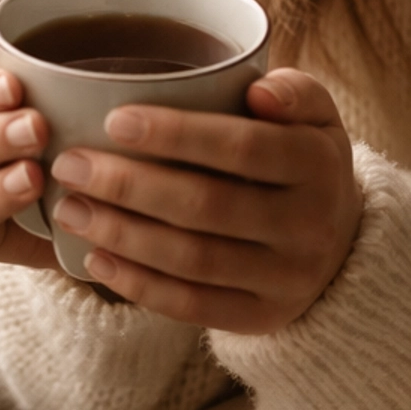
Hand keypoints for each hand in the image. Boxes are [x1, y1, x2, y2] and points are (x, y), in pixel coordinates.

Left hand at [47, 70, 362, 333]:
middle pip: (207, 206)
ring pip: (193, 260)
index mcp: (319, 164)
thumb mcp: (316, 114)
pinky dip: (137, 284)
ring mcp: (286, 279)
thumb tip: (257, 93)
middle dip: (129, 185)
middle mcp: (309, 225)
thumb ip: (291, 91)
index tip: (114, 120)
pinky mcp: (261, 318)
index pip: (242, 148)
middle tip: (70, 165)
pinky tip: (94, 260)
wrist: (340, 243)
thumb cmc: (302, 158)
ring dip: (122, 235)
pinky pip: (191, 306)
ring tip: (71, 209)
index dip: (176, 135)